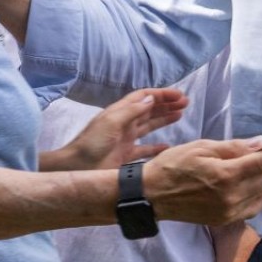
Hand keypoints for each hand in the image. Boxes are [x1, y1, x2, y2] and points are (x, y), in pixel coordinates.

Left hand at [57, 88, 186, 170]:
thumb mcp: (111, 123)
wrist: (76, 168)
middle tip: (186, 103)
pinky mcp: (126, 157)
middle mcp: (124, 123)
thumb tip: (152, 98)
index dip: (161, 94)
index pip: (143, 97)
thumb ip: (132, 111)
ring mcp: (126, 140)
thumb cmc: (92, 143)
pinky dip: (157, 148)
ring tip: (180, 115)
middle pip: (149, 110)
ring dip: (164, 120)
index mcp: (120, 112)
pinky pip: (145, 150)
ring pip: (149, 126)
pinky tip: (168, 147)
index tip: (178, 94)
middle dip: (166, 104)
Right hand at [143, 136, 261, 225]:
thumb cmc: (173, 166)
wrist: (151, 196)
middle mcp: (232, 198)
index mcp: (226, 176)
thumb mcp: (202, 147)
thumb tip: (261, 144)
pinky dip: (260, 195)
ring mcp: (229, 212)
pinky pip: (252, 208)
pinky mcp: (224, 220)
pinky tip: (259, 185)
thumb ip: (234, 147)